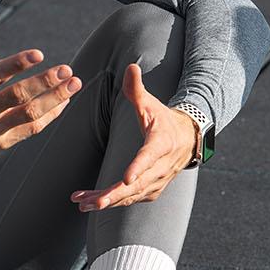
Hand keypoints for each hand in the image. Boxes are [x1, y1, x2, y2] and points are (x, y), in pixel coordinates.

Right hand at [0, 17, 81, 169]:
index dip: (17, 63)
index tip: (39, 53)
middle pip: (18, 96)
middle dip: (46, 82)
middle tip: (67, 69)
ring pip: (30, 114)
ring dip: (55, 99)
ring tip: (74, 83)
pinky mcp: (1, 143)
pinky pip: (31, 129)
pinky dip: (50, 116)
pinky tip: (63, 102)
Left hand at [70, 64, 197, 211]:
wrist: (187, 138)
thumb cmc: (162, 119)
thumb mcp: (151, 103)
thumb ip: (137, 89)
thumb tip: (131, 66)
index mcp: (161, 142)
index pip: (149, 156)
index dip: (138, 167)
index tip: (126, 178)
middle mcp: (162, 166)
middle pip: (138, 184)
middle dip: (115, 195)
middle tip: (94, 203)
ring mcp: (158, 181)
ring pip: (132, 196)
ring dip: (107, 201)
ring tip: (82, 203)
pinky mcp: (151, 190)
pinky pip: (131, 199)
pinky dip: (111, 202)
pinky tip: (89, 202)